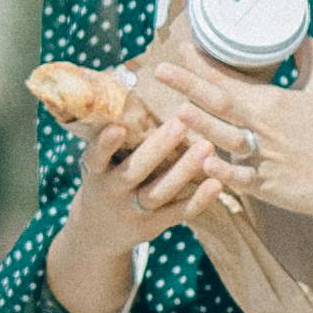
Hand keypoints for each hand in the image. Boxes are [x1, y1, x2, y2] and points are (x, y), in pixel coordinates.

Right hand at [67, 83, 249, 246]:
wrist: (95, 234)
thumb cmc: (103, 179)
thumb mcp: (97, 160)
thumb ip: (111, 133)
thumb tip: (125, 78)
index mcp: (95, 171)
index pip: (96, 156)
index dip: (106, 144)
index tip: (118, 126)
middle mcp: (111, 192)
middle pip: (134, 172)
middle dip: (157, 149)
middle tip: (180, 123)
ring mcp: (133, 211)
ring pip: (159, 193)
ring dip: (183, 171)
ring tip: (207, 147)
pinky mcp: (154, 226)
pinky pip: (179, 213)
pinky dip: (198, 199)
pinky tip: (217, 182)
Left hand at [140, 32, 312, 243]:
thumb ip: (308, 59)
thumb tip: (299, 33)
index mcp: (273, 102)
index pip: (231, 78)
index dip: (205, 64)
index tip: (182, 47)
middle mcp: (264, 127)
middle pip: (221, 103)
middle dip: (190, 85)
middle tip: (160, 69)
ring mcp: (263, 157)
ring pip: (226, 139)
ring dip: (202, 125)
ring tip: (178, 111)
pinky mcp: (264, 185)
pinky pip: (239, 178)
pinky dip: (223, 171)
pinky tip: (204, 164)